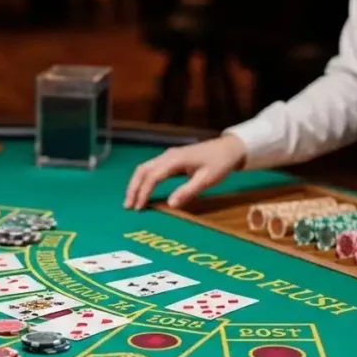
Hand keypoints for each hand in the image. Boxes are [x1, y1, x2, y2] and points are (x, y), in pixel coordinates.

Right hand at [124, 135, 246, 209]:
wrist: (229, 148)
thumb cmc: (219, 164)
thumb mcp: (206, 180)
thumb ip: (188, 191)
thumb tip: (170, 205)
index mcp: (175, 160)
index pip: (152, 177)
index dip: (143, 193)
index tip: (138, 208)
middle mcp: (167, 156)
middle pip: (142, 170)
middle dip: (133, 188)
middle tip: (127, 207)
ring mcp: (168, 156)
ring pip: (145, 168)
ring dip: (136, 184)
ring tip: (131, 201)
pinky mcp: (171, 159)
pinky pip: (152, 168)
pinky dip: (144, 180)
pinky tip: (143, 191)